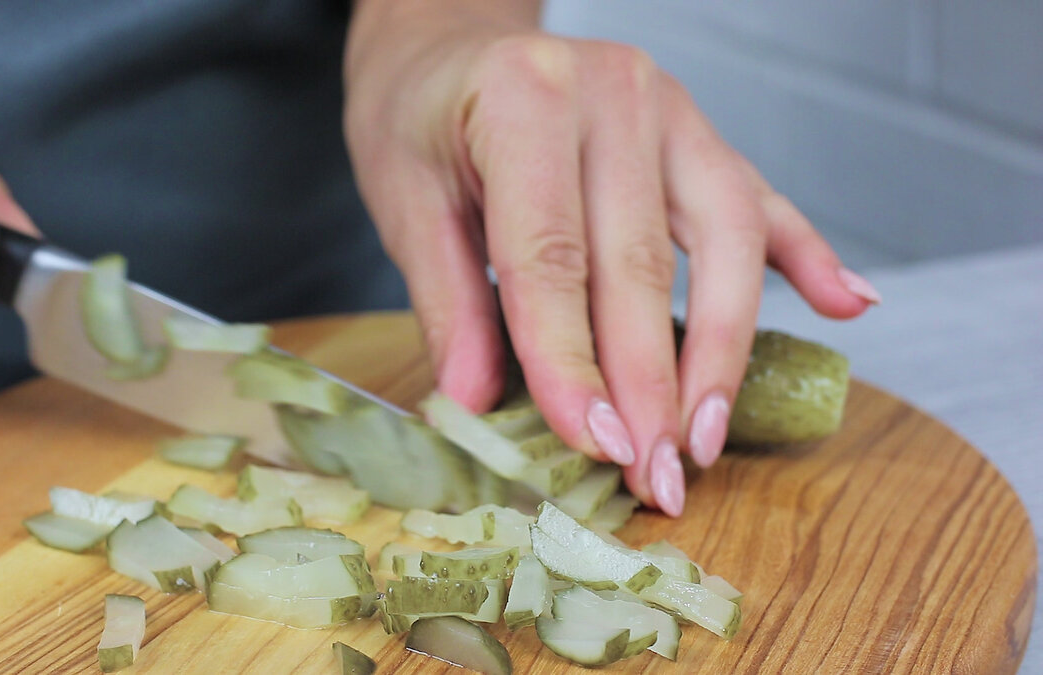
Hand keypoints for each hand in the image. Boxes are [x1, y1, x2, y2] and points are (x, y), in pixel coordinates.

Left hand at [344, 1, 878, 514]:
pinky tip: (845, 306)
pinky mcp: (698, 130)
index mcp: (526, 99)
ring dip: (722, 350)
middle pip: (642, 262)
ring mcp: (669, 106)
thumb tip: (479, 403)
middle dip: (651, 384)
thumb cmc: (420, 117)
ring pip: (722, 240)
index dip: (572, 362)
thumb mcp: (404, 201)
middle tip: (655, 476)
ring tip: (708, 436)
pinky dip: (806, 255)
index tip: (593, 445)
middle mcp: (613, 93)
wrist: (448, 42)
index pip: (552, 257)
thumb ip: (448, 301)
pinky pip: (760, 199)